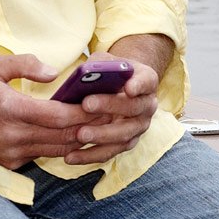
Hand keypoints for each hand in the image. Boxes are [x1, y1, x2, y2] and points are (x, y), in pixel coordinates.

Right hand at [0, 54, 91, 168]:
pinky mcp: (7, 164)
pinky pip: (40, 156)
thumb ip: (25, 65)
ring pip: (56, 151)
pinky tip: (73, 137)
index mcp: (10, 110)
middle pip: (63, 138)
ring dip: (78, 140)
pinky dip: (58, 147)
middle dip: (90, 128)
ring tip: (99, 127)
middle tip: (111, 117)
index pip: (59, 118)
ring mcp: (9, 154)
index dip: (84, 113)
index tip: (102, 104)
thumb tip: (55, 72)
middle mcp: (12, 137)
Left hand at [61, 49, 161, 165]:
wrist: (119, 89)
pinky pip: (110, 152)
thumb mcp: (105, 62)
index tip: (128, 88)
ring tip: (80, 134)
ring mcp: (138, 127)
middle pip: (133, 108)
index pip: (147, 81)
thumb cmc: (110, 73)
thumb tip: (82, 76)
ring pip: (123, 135)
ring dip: (101, 135)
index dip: (139, 85)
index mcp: (147, 81)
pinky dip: (90, 155)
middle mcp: (147, 105)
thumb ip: (97, 66)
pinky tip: (71, 156)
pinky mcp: (126, 143)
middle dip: (109, 106)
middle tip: (86, 104)